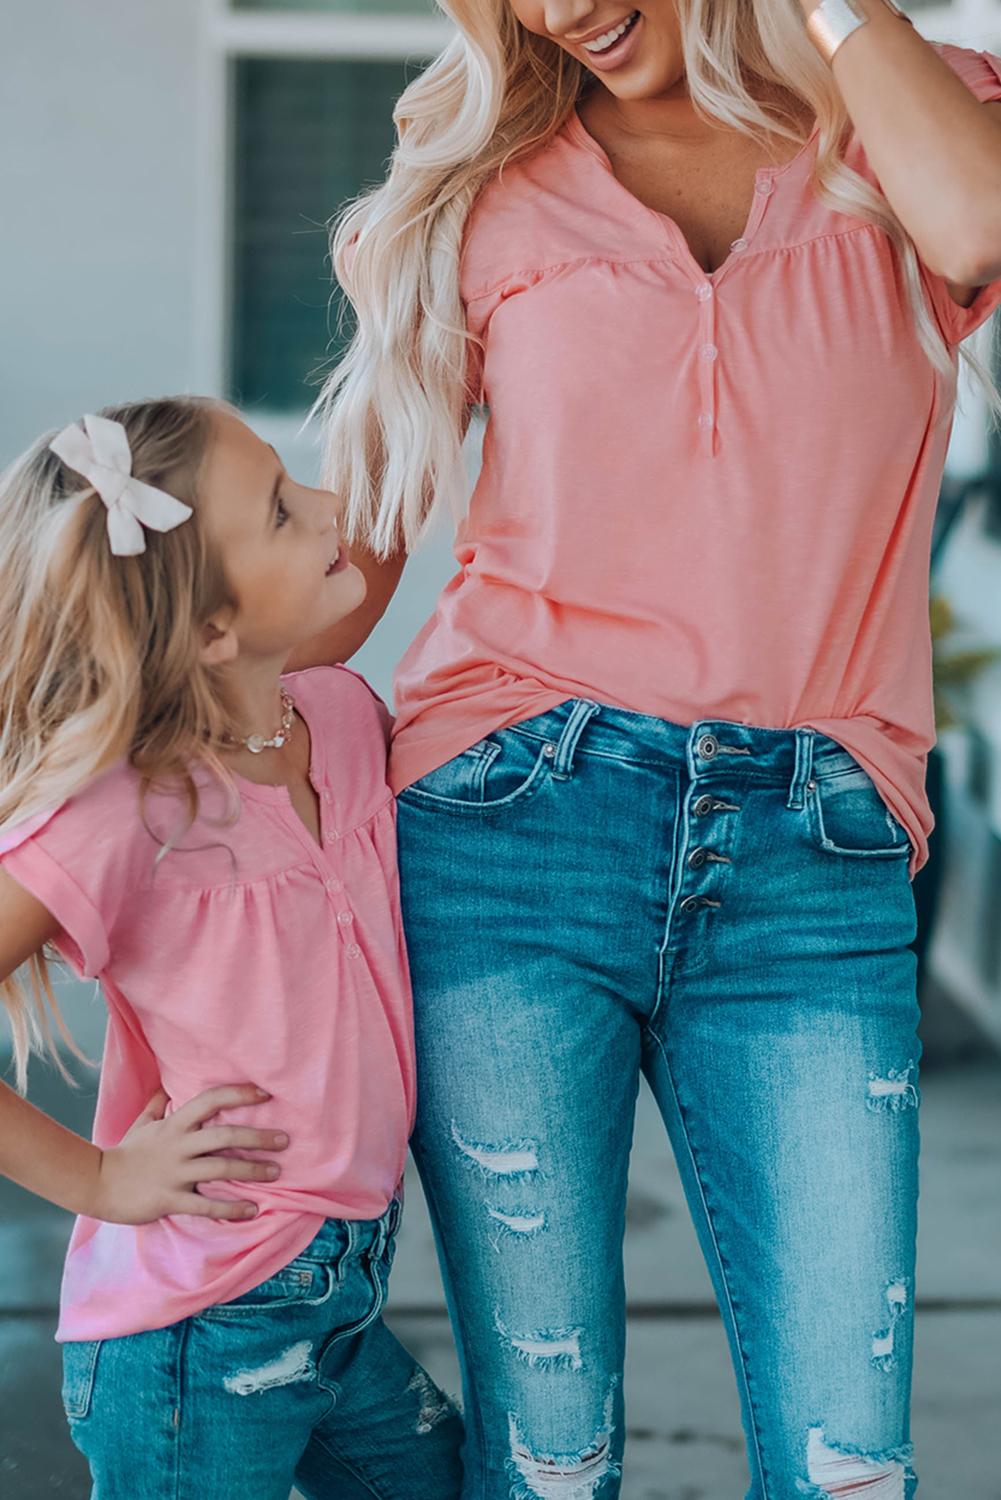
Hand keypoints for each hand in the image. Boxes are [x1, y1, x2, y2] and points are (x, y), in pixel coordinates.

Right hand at [91, 1085, 289, 1223]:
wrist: (97, 1184)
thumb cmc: (126, 1153)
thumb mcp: (142, 1123)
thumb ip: (157, 1104)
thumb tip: (166, 1086)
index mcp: (174, 1124)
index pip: (209, 1100)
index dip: (238, 1094)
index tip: (265, 1094)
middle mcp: (177, 1146)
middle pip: (223, 1136)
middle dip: (257, 1137)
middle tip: (284, 1140)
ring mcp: (174, 1174)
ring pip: (219, 1170)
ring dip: (251, 1171)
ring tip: (276, 1172)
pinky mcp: (169, 1200)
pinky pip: (205, 1206)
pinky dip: (230, 1209)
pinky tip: (251, 1210)